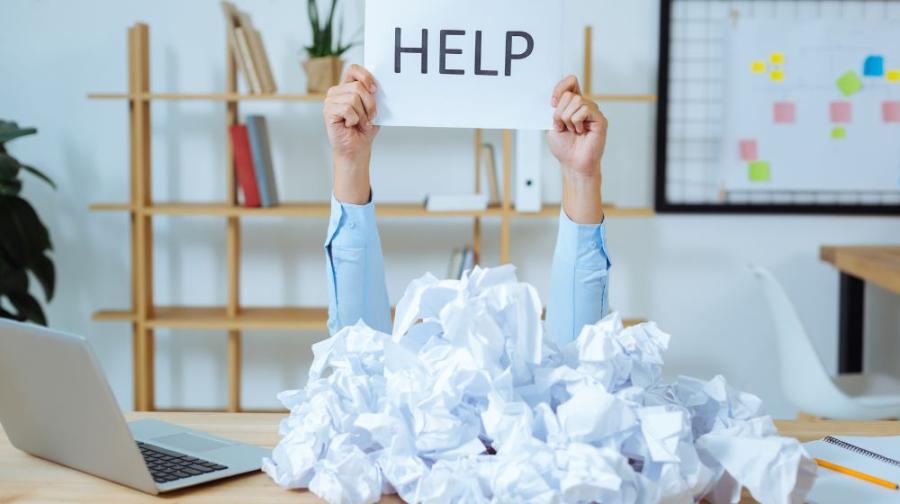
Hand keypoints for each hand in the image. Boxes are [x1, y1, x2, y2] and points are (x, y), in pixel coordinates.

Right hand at [324, 65, 378, 203]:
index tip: (375, 89)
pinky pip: (347, 109)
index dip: (366, 76)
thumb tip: (377, 86)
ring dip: (363, 114)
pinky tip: (350, 125)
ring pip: (353, 98)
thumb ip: (373, 95)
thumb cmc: (364, 129)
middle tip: (370, 117)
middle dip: (370, 104)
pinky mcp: (328, 112)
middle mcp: (337, 92)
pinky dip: (354, 119)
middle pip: (358, 86)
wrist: (357, 149)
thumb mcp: (373, 109)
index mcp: (347, 87)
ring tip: (360, 123)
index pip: (354, 69)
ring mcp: (330, 101)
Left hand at [547, 76, 607, 223]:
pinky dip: (576, 122)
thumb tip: (556, 96)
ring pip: (576, 102)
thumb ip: (555, 109)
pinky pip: (584, 110)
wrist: (573, 163)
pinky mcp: (599, 119)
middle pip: (569, 94)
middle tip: (563, 126)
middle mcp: (584, 105)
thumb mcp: (552, 125)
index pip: (570, 82)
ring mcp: (593, 111)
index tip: (552, 102)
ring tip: (573, 131)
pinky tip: (580, 132)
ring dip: (567, 119)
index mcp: (573, 104)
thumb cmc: (564, 147)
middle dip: (559, 113)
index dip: (560, 87)